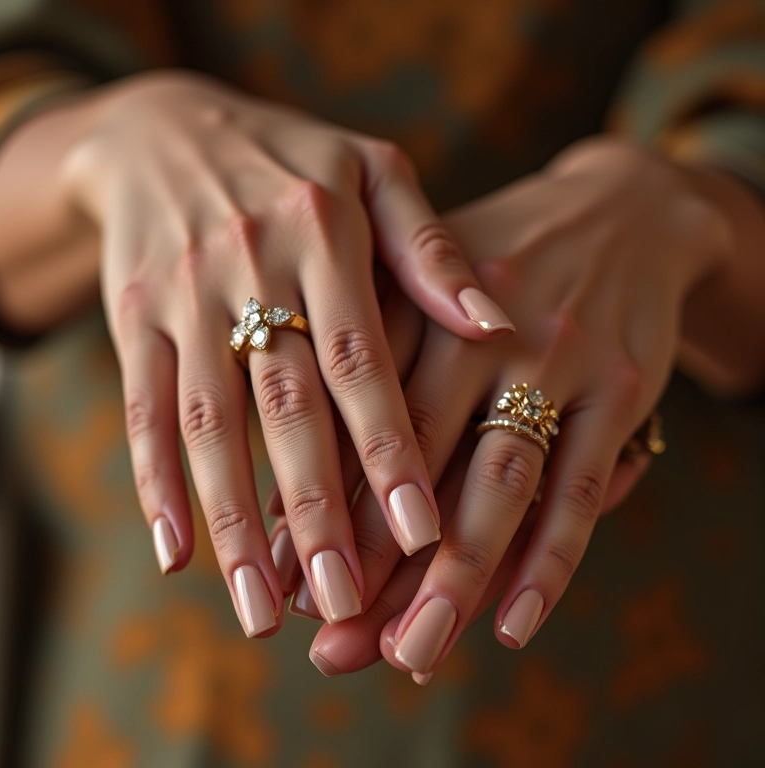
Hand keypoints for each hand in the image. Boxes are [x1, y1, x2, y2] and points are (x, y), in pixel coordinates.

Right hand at [35, 70, 511, 636]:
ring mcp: (182, 298)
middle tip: (345, 602)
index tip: (420, 532)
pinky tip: (177, 551)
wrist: (162, 127)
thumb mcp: (371, 171)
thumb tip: (494, 324)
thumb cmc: (290, 157)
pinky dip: (155, 481)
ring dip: (234, 520)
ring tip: (262, 608)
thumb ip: (430, 249)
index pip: (360, 358)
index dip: (388, 446)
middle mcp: (249, 269)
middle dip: (315, 510)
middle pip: (285, 407)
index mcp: (322, 234)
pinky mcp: (133, 319)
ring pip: (209, 423)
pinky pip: (142, 407)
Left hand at [305, 137, 730, 674]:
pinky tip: (513, 624)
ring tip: (412, 651)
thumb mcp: (421, 279)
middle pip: (415, 461)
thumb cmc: (497, 260)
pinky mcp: (620, 385)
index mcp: (413, 300)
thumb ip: (368, 351)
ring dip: (455, 576)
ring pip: (497, 483)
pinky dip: (550, 559)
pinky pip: (583, 485)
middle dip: (372, 557)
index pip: (353, 416)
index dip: (316, 499)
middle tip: (332, 645)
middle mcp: (477, 329)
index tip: (281, 574)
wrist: (620, 208)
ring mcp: (554, 357)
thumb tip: (297, 453)